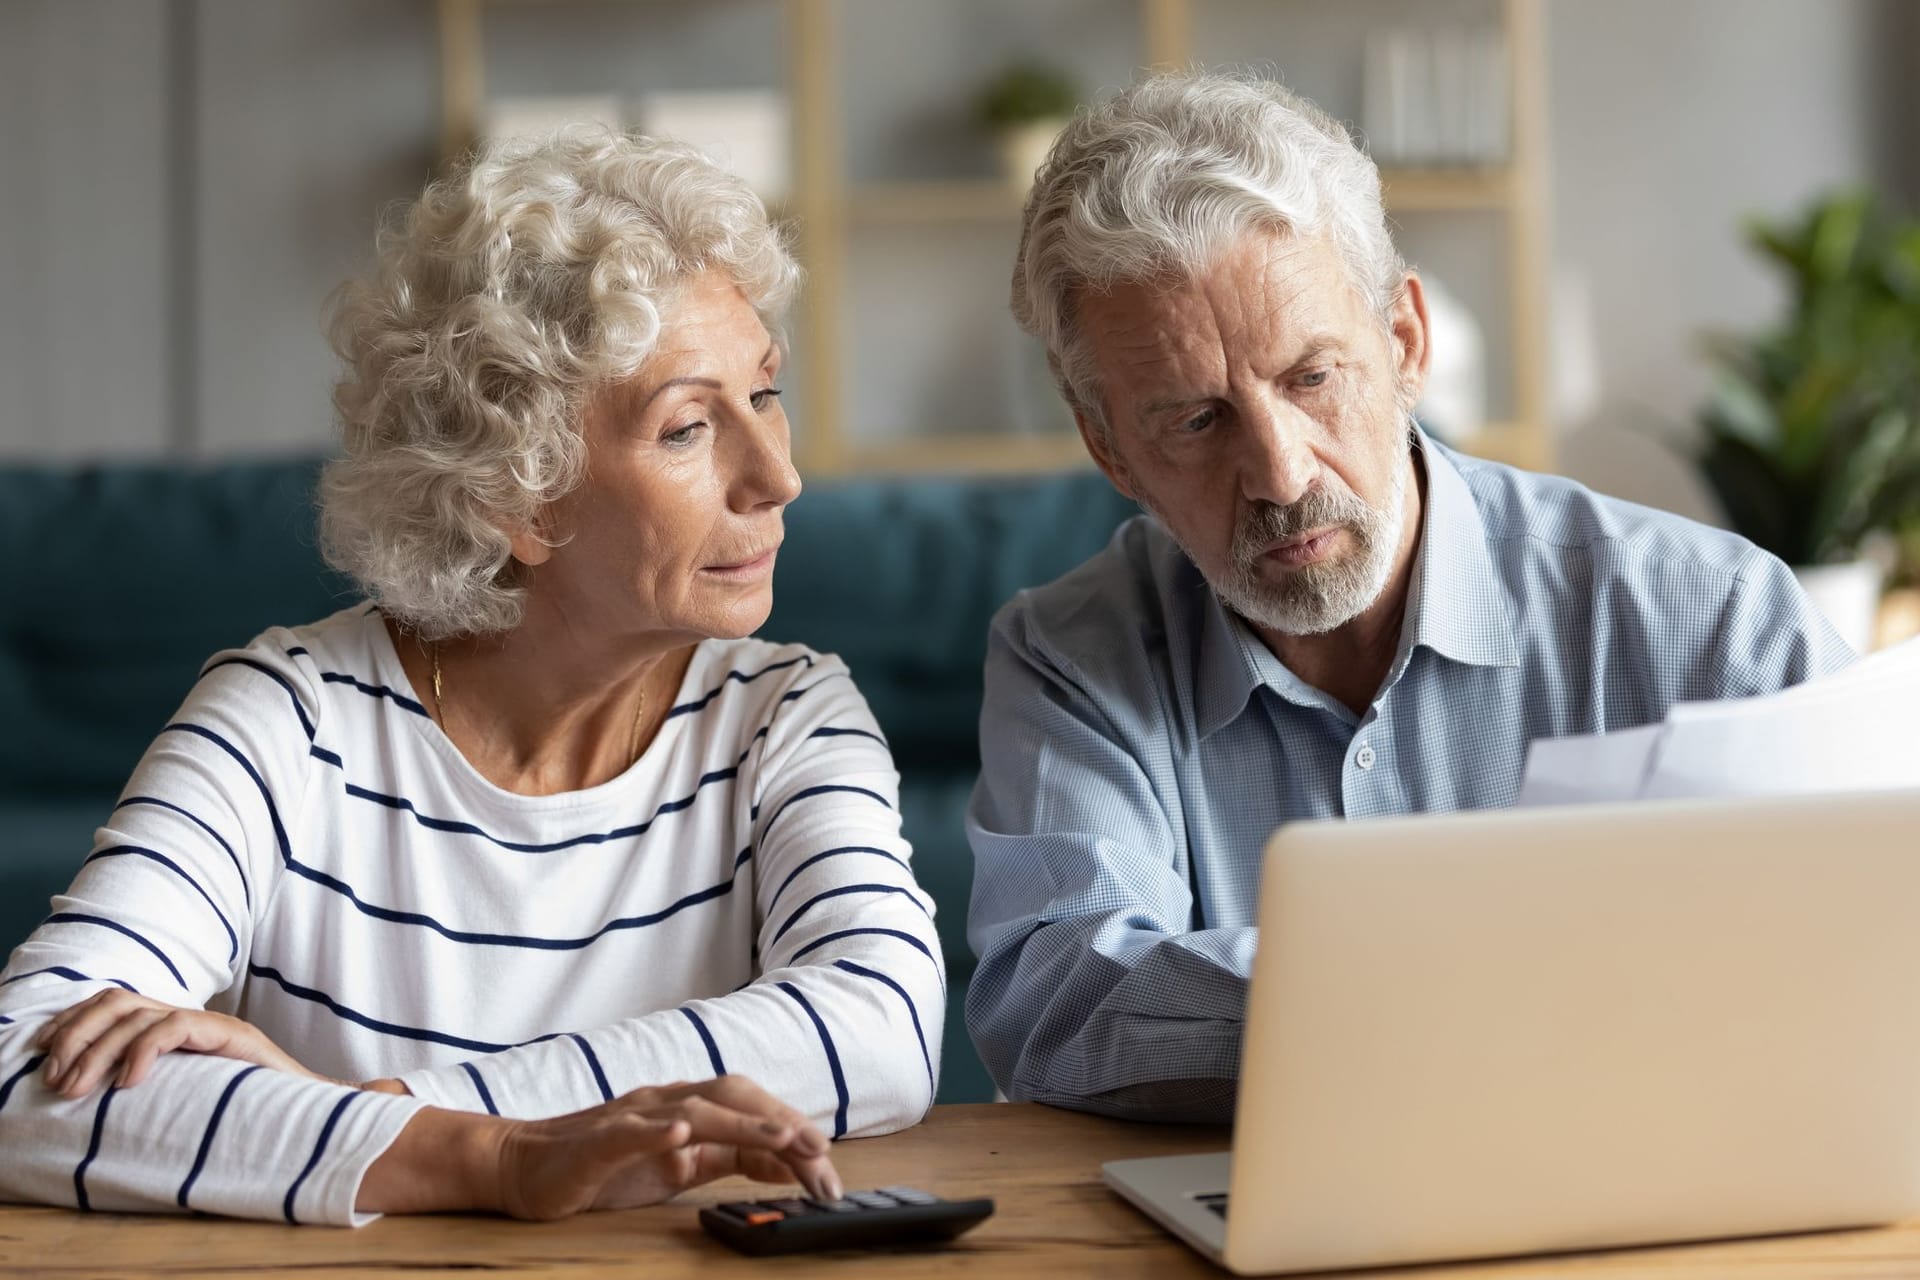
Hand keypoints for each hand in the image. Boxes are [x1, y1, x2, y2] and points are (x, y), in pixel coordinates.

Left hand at [33, 990, 324, 1098]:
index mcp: (174, 1027)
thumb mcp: (181, 1098)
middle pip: (117, 1000)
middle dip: (76, 1036)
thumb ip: (149, 1087)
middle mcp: (189, 1018)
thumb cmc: (246, 1114)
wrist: (310, 1113)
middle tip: (58, 1082)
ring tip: (81, 1089)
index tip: (42, 1053)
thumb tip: (92, 1094)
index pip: (113, 1002)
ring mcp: (211, 1024)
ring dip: (98, 1050)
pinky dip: (143, 1051)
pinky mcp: (231, 1035)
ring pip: (138, 1014)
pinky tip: (129, 1083)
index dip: (72, 1021)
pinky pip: (175, 1026)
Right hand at [359, 1075, 842, 1217]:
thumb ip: (722, 1159)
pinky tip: (682, 1135)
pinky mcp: (598, 1139)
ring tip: (782, 1137)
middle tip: (821, 1154)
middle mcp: (664, 1102)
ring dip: (742, 1121)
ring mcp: (631, 1117)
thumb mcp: (673, 1169)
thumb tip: (780, 1165)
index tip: (827, 1164)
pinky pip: (632, 1131)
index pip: (749, 1110)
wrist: (522, 1167)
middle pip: (734, 1098)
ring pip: (695, 1109)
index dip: (791, 1132)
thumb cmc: (600, 1168)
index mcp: (685, 1109)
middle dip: (781, 1124)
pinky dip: (660, 1131)